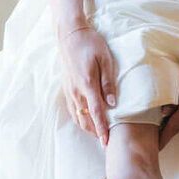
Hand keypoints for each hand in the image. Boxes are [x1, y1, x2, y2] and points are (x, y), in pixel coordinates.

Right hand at [59, 24, 117, 143]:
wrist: (70, 36)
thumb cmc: (90, 44)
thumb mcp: (105, 59)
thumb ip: (108, 82)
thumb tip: (112, 102)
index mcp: (87, 84)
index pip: (96, 113)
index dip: (102, 129)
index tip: (107, 142)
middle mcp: (76, 91)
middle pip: (86, 119)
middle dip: (96, 132)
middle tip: (107, 141)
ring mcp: (69, 91)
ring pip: (78, 117)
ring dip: (88, 128)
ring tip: (99, 133)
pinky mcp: (66, 89)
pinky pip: (72, 111)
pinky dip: (80, 119)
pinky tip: (87, 120)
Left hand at [159, 46, 178, 146]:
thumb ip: (175, 94)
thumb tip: (163, 112)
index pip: (173, 128)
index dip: (162, 139)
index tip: (152, 149)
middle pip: (175, 129)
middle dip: (161, 136)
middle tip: (145, 140)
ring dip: (167, 128)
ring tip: (151, 132)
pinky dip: (173, 121)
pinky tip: (164, 117)